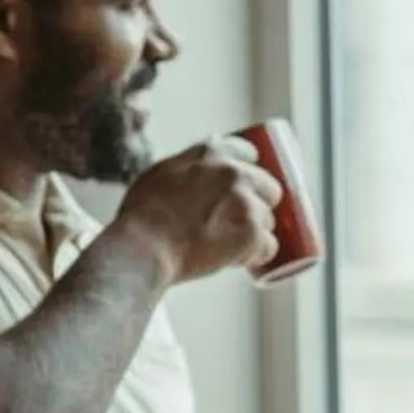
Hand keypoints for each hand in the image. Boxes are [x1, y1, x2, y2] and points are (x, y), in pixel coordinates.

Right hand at [112, 137, 281, 283]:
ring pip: (269, 220)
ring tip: (228, 244)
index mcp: (212, 153)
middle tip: (238, 221)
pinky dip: (257, 256)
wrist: (143, 248)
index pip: (250, 153)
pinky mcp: (252, 235)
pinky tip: (237, 259)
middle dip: (259, 204)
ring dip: (255, 233)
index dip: (248, 173)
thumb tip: (210, 156)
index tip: (244, 187)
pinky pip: (269, 247)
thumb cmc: (144, 214)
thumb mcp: (163, 170)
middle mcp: (234, 173)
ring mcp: (247, 204)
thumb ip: (192, 163)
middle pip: (270, 188)